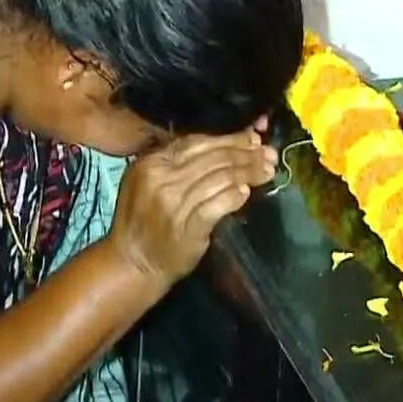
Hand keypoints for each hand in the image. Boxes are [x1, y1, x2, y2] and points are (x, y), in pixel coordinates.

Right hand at [107, 125, 276, 287]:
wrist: (132, 263)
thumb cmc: (144, 220)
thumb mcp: (150, 181)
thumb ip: (181, 163)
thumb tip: (225, 144)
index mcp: (152, 162)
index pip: (198, 141)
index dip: (231, 139)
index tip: (255, 138)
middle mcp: (161, 178)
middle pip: (214, 158)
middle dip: (247, 154)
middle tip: (270, 154)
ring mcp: (174, 204)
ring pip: (221, 178)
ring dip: (249, 173)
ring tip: (268, 171)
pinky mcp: (187, 228)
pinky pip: (218, 205)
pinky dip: (235, 197)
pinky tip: (247, 193)